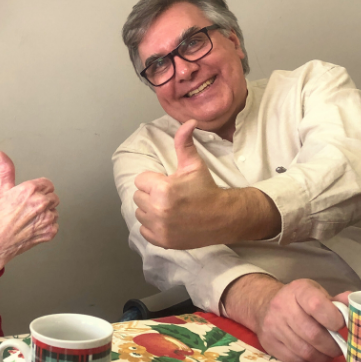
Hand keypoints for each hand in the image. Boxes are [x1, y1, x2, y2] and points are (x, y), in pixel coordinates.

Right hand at [0, 151, 58, 271]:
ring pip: (54, 211)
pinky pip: (55, 225)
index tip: (30, 197)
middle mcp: (41, 202)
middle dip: (43, 201)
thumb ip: (6, 170)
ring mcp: (47, 218)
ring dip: (46, 214)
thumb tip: (0, 154)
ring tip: (29, 220)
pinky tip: (33, 228)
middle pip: (53, 197)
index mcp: (30, 189)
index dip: (39, 190)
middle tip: (28, 210)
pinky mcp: (50, 232)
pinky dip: (46, 227)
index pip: (48, 184)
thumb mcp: (1, 191)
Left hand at [133, 121, 278, 249]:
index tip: (168, 183)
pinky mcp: (161, 241)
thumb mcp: (194, 164)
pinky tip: (167, 220)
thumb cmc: (206, 188)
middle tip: (170, 196)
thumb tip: (189, 121)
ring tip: (169, 208)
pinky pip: (144, 230)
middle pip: (138, 196)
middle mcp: (158, 209)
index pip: (141, 180)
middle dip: (151, 194)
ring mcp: (159, 227)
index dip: (154, 180)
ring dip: (150, 210)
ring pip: (140, 213)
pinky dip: (152, 226)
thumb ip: (184, 142)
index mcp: (162, 189)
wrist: (222, 217)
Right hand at [223, 275, 347, 361]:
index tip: (342, 325)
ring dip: (323, 356)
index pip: (317, 305)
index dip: (334, 319)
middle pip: (313, 334)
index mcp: (298, 291)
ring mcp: (273, 326)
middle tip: (340, 347)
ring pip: (305, 351)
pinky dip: (309, 361)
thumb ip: (336, 301)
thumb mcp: (316, 292)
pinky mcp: (269, 344)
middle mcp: (282, 307)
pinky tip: (314, 355)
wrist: (264, 305)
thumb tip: (357, 306)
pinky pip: (295, 360)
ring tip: (328, 352)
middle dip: (332, 345)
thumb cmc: (298, 300)